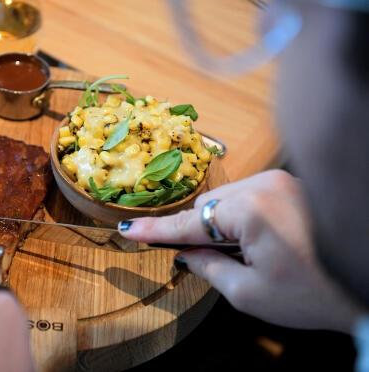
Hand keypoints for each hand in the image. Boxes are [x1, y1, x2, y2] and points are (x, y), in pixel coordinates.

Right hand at [119, 170, 363, 332]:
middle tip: (198, 256)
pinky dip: (240, 216)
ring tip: (244, 254)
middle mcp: (263, 183)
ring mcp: (280, 179)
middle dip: (199, 230)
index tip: (129, 230)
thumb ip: (209, 267)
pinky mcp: (291, 183)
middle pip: (208, 206)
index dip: (157, 230)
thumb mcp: (250, 293)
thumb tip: (186, 253)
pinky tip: (256, 239)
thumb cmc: (312, 294)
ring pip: (227, 199)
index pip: (190, 222)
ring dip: (221, 224)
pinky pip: (248, 196)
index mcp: (250, 210)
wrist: (368, 280)